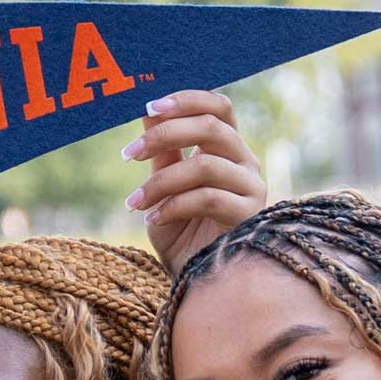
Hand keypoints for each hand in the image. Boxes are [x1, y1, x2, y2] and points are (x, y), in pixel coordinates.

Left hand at [125, 90, 265, 273]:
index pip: (218, 107)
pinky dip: (173, 205)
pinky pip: (209, 197)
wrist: (195, 279)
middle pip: (211, 127)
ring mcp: (251, 188)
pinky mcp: (249, 216)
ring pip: (205, 165)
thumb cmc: (180, 232)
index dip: (186, 100)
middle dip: (165, 135)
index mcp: (226, 148)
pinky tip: (153, 218)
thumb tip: (147, 110)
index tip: (148, 107)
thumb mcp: (163, 187)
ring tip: (136, 201)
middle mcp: (244, 162)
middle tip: (129, 154)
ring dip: (161, 181)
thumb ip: (162, 152)